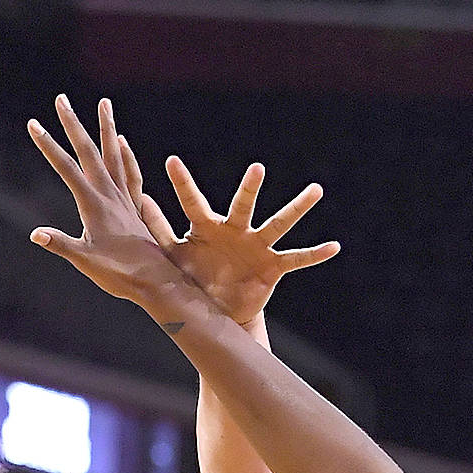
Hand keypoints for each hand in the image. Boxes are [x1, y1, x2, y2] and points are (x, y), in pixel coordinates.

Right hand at [27, 95, 194, 308]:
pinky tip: (122, 143)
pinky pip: (130, 173)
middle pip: (88, 152)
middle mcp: (109, 194)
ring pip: (114, 154)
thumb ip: (61, 245)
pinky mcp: (134, 206)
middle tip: (61, 99)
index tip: (33, 123)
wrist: (155, 282)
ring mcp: (124, 198)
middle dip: (73, 124)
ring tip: (104, 103)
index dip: (48, 145)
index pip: (66, 168)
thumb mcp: (85, 261)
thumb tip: (36, 234)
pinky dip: (126, 155)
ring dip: (106, 128)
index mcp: (94, 204)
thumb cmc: (118, 275)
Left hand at [115, 139, 335, 325]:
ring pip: (278, 223)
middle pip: (243, 205)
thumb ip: (157, 229)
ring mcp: (256, 246)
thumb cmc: (192, 278)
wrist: (216, 312)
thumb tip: (137, 201)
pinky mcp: (272, 266)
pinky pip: (296, 258)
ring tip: (315, 190)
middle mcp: (235, 230)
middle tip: (257, 169)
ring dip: (297, 207)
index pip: (192, 202)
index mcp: (207, 228)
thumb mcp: (172, 256)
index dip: (181, 183)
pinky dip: (314, 254)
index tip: (170, 161)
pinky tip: (334, 246)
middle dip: (250, 188)